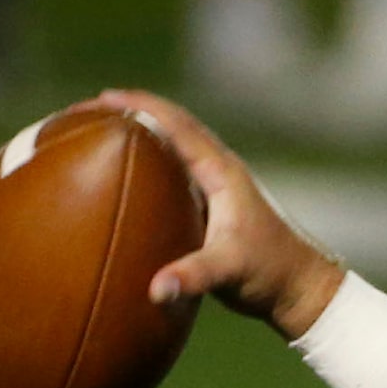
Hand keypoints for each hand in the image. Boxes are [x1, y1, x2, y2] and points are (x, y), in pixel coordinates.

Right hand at [96, 89, 344, 337]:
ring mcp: (216, 184)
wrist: (300, 287)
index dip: (140, 106)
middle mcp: (219, 169)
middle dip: (130, 110)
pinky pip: (173, 168)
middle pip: (170, 124)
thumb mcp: (230, 272)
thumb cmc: (270, 274)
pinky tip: (122, 171)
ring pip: (173, 143)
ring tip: (97, 129)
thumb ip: (193, 278)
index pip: (176, 125)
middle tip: (87, 108)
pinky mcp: (212, 202)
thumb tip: (155, 289)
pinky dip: (146, 160)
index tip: (102, 98)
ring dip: (138, 131)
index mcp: (222, 172)